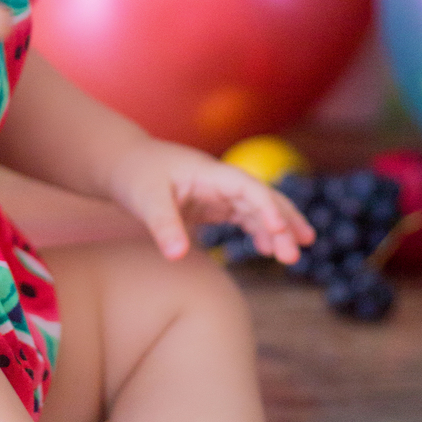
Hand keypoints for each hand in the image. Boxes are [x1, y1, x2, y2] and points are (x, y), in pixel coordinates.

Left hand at [107, 137, 314, 264]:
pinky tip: (269, 250)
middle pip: (260, 198)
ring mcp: (219, 192)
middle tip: (297, 252)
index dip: (266, 205)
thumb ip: (163, 226)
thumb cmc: (134, 176)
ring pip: (257, 209)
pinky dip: (259, 232)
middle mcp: (220, 180)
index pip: (246, 186)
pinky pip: (244, 217)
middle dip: (282, 222)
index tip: (279, 228)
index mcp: (208, 172)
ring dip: (276, 230)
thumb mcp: (145, 200)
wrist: (124, 165)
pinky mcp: (213, 204)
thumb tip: (177, 256)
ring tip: (292, 257)